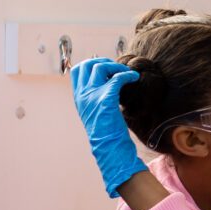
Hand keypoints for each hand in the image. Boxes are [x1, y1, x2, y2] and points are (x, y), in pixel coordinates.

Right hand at [71, 57, 145, 194]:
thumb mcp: (94, 112)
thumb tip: (105, 83)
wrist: (108, 148)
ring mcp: (92, 97)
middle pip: (87, 65)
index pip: (76, 70)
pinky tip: (134, 78)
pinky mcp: (105, 100)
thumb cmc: (106, 131)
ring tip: (126, 73)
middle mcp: (83, 95)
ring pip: (100, 67)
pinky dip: (127, 75)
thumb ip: (94, 98)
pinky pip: (116, 79)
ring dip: (116, 67)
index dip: (91, 64)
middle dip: (103, 62)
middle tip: (116, 68)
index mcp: (78, 98)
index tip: (105, 68)